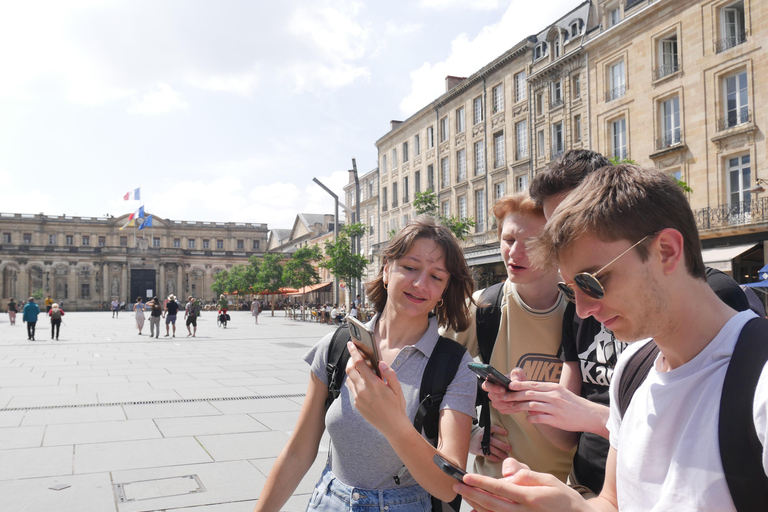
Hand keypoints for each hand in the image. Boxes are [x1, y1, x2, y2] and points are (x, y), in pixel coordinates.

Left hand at [345, 342, 408, 436]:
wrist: (393, 426)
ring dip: (352, 372)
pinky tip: (362, 382)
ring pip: (349, 379)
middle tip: (354, 356)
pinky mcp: (357, 405)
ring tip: (359, 368)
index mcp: (374, 384)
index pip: (359, 363)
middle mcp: (363, 390)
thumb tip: (381, 363)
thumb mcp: (397, 388)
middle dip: (350, 360)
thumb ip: (389, 374)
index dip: (354, 352)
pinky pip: (352, 389)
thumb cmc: (397, 406)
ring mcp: (358, 398)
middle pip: (350, 370)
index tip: (351, 344)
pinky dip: (354, 382)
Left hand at [455, 458, 586, 511]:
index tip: (466, 476)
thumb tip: (507, 472)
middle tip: (457, 485)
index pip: (499, 488)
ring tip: (464, 494)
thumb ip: (526, 475)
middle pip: (491, 503)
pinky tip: (478, 510)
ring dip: (476, 505)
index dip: (480, 482)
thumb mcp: (549, 480)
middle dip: (471, 493)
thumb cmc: (565, 500)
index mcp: (531, 498)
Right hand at [469, 425, 510, 461]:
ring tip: (505, 456)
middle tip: (509, 448)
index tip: (506, 433)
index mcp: (485, 430)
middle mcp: (482, 436)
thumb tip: (508, 435)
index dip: (499, 430)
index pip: (493, 428)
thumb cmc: (481, 436)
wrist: (469, 440)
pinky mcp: (477, 450)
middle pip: (493, 441)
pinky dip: (493, 457)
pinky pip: (486, 454)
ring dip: (499, 453)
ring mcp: (479, 443)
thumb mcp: (485, 431)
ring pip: (490, 448)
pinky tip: (498, 459)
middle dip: (502, 445)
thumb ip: (493, 432)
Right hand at [482, 368, 527, 415]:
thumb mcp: (518, 372)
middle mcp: (492, 394)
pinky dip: (513, 408)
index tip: (503, 389)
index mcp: (492, 383)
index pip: (486, 386)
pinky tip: (520, 404)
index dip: (493, 388)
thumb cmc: (518, 379)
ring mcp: (496, 403)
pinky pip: (506, 410)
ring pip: (500, 405)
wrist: (524, 388)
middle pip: (493, 397)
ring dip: (510, 403)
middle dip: (503, 396)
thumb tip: (514, 382)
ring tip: (519, 400)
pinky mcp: (502, 410)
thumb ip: (515, 374)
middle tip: (512, 395)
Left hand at [502, 380, 606, 433]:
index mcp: (554, 388)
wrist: (589, 415)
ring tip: (512, 408)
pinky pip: (539, 418)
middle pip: (529, 394)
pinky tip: (527, 419)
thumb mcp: (561, 393)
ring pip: (532, 405)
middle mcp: (553, 396)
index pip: (533, 384)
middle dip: (515, 395)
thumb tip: (531, 394)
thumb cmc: (573, 404)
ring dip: (520, 407)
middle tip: (504, 397)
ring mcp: (554, 408)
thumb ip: (546, 392)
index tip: (509, 385)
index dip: (519, 385)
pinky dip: (531, 418)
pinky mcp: (556, 419)